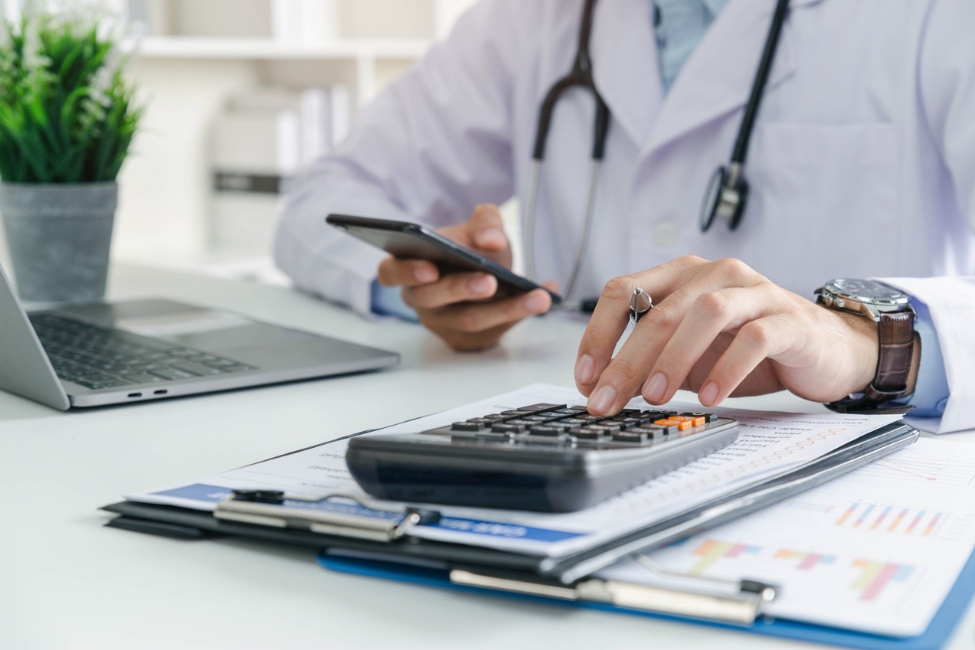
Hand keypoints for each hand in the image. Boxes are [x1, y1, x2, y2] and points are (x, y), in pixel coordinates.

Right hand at [377, 204, 557, 350]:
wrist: (487, 271)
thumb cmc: (470, 249)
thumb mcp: (478, 226)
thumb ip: (486, 222)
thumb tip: (492, 240)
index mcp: (408, 266)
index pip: (391, 273)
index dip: (407, 272)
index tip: (430, 268)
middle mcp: (420, 299)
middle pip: (433, 299)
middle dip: (462, 289)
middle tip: (490, 280)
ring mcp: (443, 323)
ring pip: (469, 320)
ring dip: (505, 308)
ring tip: (536, 296)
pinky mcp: (468, 340)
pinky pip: (494, 331)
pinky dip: (522, 314)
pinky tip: (546, 296)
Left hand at [574, 256, 878, 414]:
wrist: (825, 349)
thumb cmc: (749, 349)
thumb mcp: (689, 355)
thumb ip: (650, 364)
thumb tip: (601, 390)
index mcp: (681, 276)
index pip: (623, 292)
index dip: (598, 334)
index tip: (586, 378)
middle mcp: (714, 274)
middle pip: (658, 311)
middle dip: (626, 361)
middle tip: (608, 401)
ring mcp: (754, 291)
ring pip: (704, 313)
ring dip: (673, 357)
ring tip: (655, 397)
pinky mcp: (788, 318)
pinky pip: (753, 337)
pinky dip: (726, 368)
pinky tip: (710, 396)